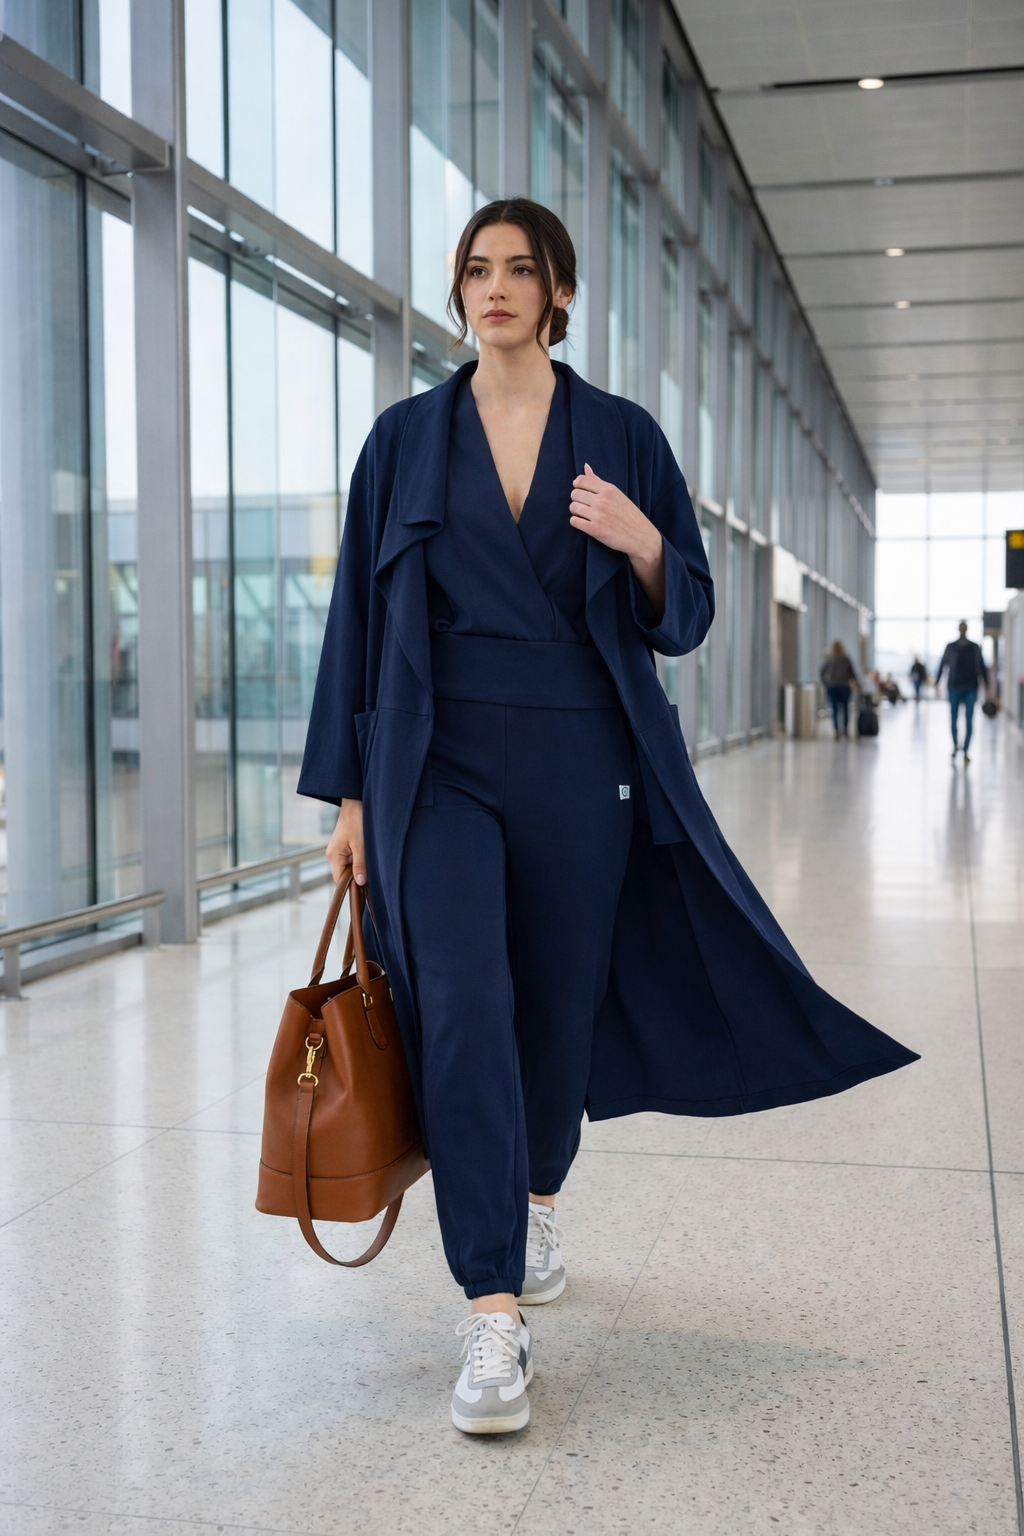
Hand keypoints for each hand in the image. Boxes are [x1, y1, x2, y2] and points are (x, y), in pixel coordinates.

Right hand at [326, 798, 365, 885]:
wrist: (356, 802)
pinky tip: (367, 860)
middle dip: (355, 878)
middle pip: (343, 874)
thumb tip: (360, 883)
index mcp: (333, 855)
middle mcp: (332, 854)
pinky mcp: (343, 845)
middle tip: (371, 880)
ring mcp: (337, 849)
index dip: (351, 886)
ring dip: (357, 869)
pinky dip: (357, 862)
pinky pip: (349, 859)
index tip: (365, 889)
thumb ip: (360, 864)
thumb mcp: (361, 845)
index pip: (339, 880)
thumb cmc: (357, 820)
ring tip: (370, 870)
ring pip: (347, 867)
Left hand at [570, 463, 664, 618]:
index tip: (582, 493)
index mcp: (609, 489)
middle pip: (574, 494)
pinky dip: (576, 522)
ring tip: (585, 516)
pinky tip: (584, 524)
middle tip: (585, 506)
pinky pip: (574, 521)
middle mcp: (603, 500)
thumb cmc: (629, 515)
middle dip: (577, 500)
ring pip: (573, 507)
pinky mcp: (595, 529)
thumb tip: (585, 466)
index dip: (578, 486)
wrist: (641, 537)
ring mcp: (598, 515)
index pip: (581, 480)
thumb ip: (599, 482)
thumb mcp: (617, 494)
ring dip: (576, 512)